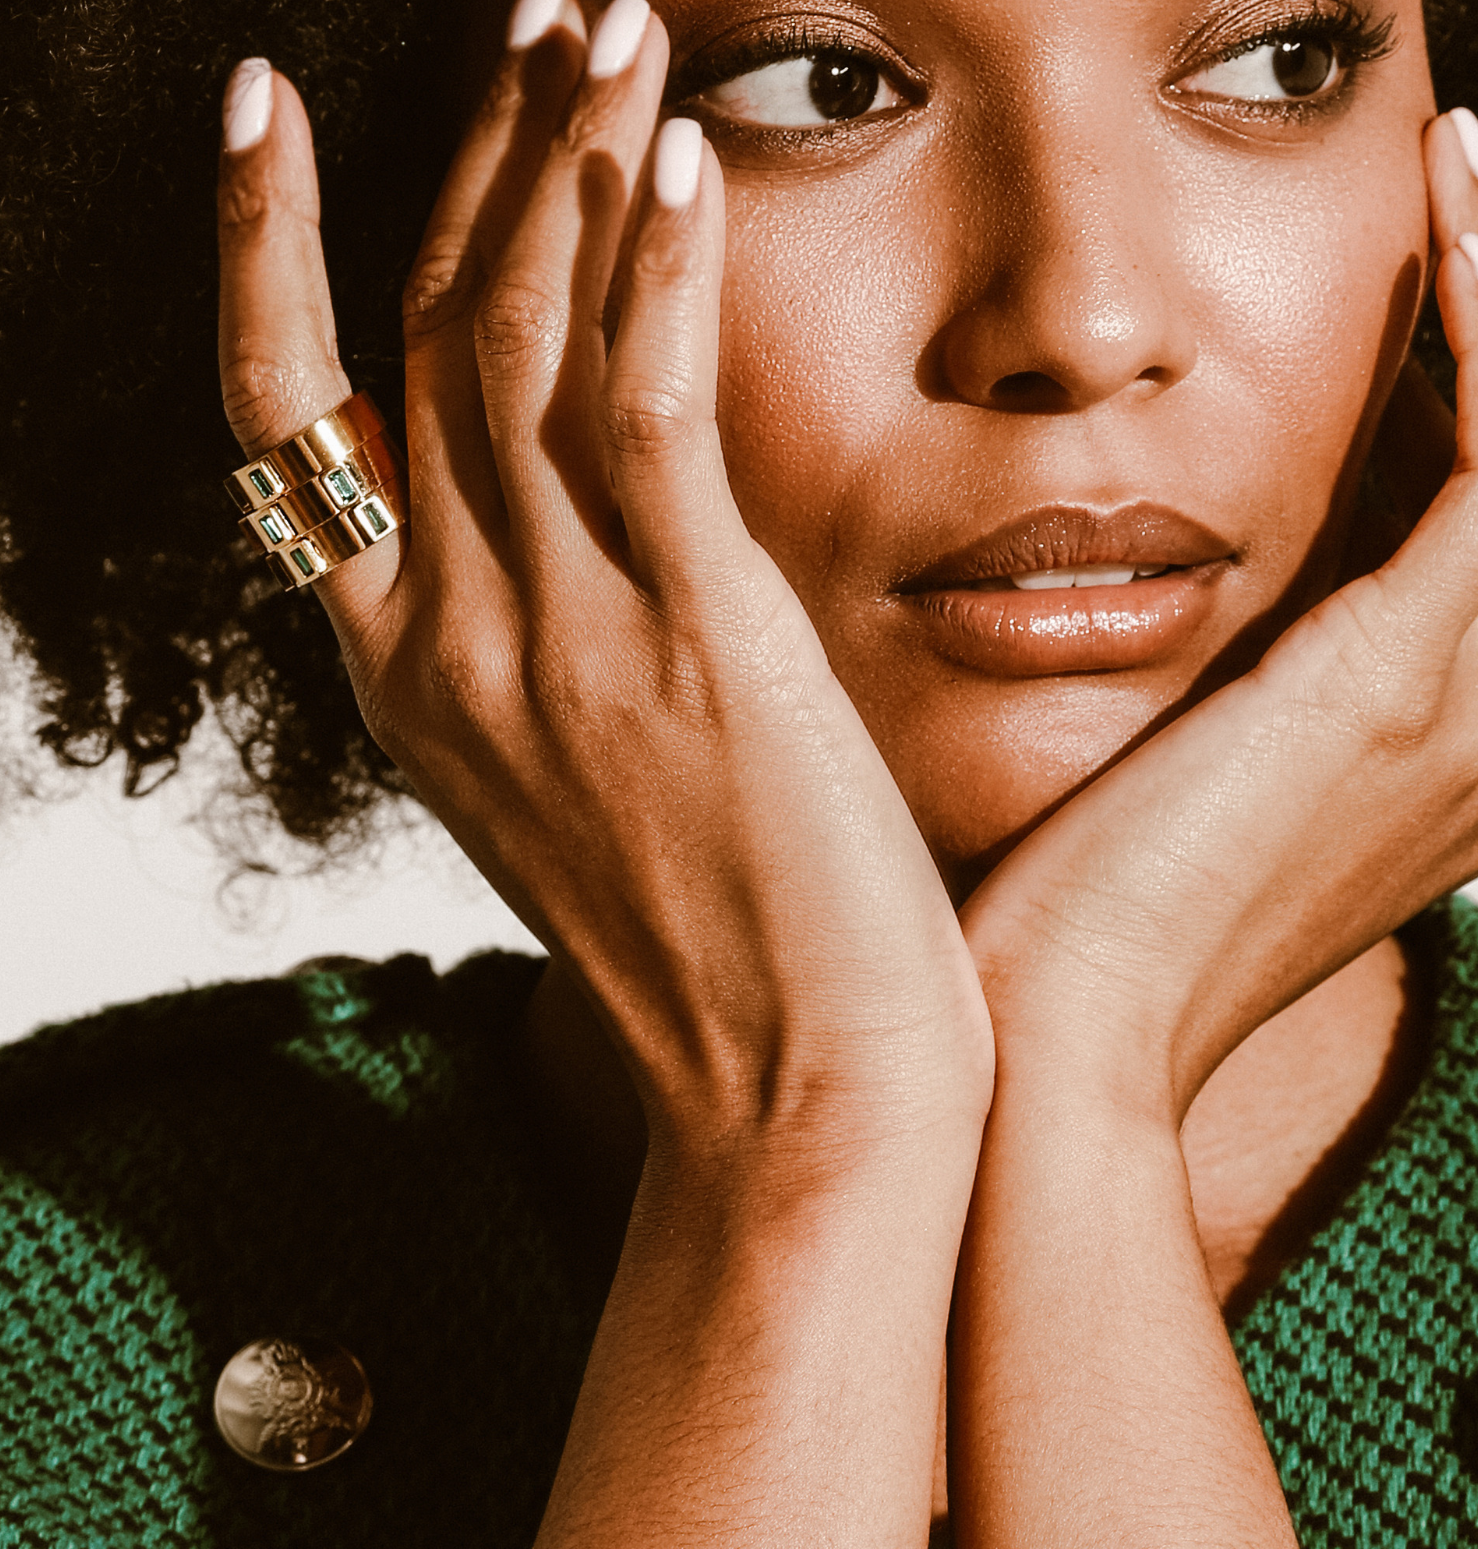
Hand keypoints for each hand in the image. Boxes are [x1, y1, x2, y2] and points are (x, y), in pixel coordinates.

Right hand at [216, 7, 990, 1159]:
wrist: (793, 1099)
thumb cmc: (717, 962)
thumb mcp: (578, 799)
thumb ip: (542, 662)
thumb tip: (575, 550)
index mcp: (412, 683)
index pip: (303, 425)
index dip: (270, 258)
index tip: (277, 124)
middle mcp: (455, 644)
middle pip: (415, 339)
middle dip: (462, 160)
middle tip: (524, 23)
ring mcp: (563, 641)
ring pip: (513, 342)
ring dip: (553, 166)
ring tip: (601, 30)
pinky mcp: (696, 645)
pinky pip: (646, 412)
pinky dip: (652, 273)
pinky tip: (674, 158)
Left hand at [957, 109, 1477, 1117]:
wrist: (1058, 1048)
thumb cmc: (1075, 930)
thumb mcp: (1175, 788)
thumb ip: (1236, 691)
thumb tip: (1200, 578)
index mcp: (1437, 778)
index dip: (1465, 416)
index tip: (1412, 308)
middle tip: (1452, 207)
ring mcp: (1467, 724)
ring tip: (1451, 189)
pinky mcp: (1405, 685)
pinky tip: (1443, 242)